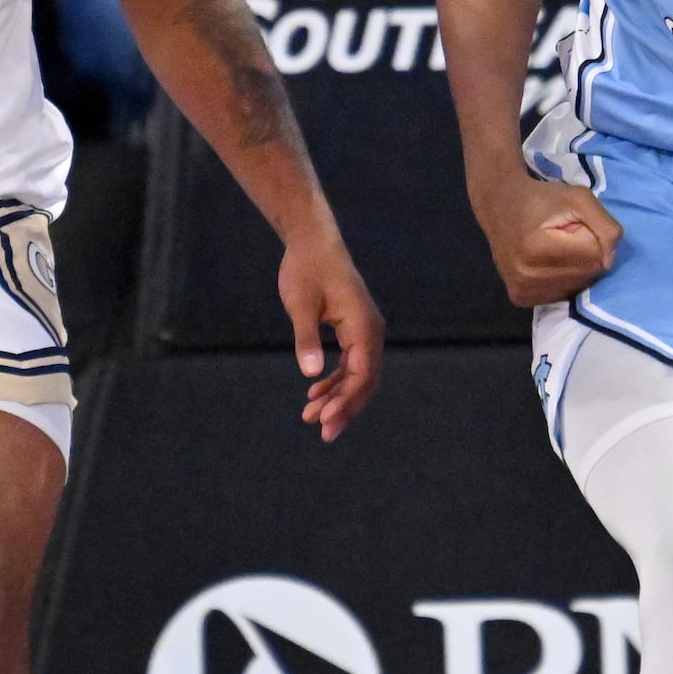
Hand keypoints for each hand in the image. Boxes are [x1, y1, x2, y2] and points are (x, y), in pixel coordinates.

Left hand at [277, 223, 385, 441]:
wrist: (313, 242)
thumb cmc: (307, 269)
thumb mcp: (301, 304)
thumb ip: (306, 339)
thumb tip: (310, 374)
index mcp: (364, 326)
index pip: (362, 374)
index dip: (346, 401)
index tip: (325, 421)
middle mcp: (371, 331)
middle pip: (365, 381)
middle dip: (344, 407)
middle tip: (322, 432)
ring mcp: (364, 331)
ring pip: (358, 375)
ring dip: (338, 397)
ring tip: (310, 417)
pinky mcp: (353, 330)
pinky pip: (351, 364)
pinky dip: (336, 381)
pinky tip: (315, 394)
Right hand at [477, 171, 620, 306]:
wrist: (499, 206)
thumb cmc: (543, 199)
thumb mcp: (581, 198)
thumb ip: (605, 227)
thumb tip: (611, 260)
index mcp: (538, 249)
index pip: (596, 257)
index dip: (591, 238)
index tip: (573, 225)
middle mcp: (527, 276)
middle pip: (587, 275)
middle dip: (586, 254)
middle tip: (564, 237)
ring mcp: (522, 291)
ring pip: (576, 287)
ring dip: (575, 268)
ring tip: (556, 249)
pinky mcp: (520, 298)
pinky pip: (561, 294)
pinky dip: (562, 279)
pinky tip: (548, 263)